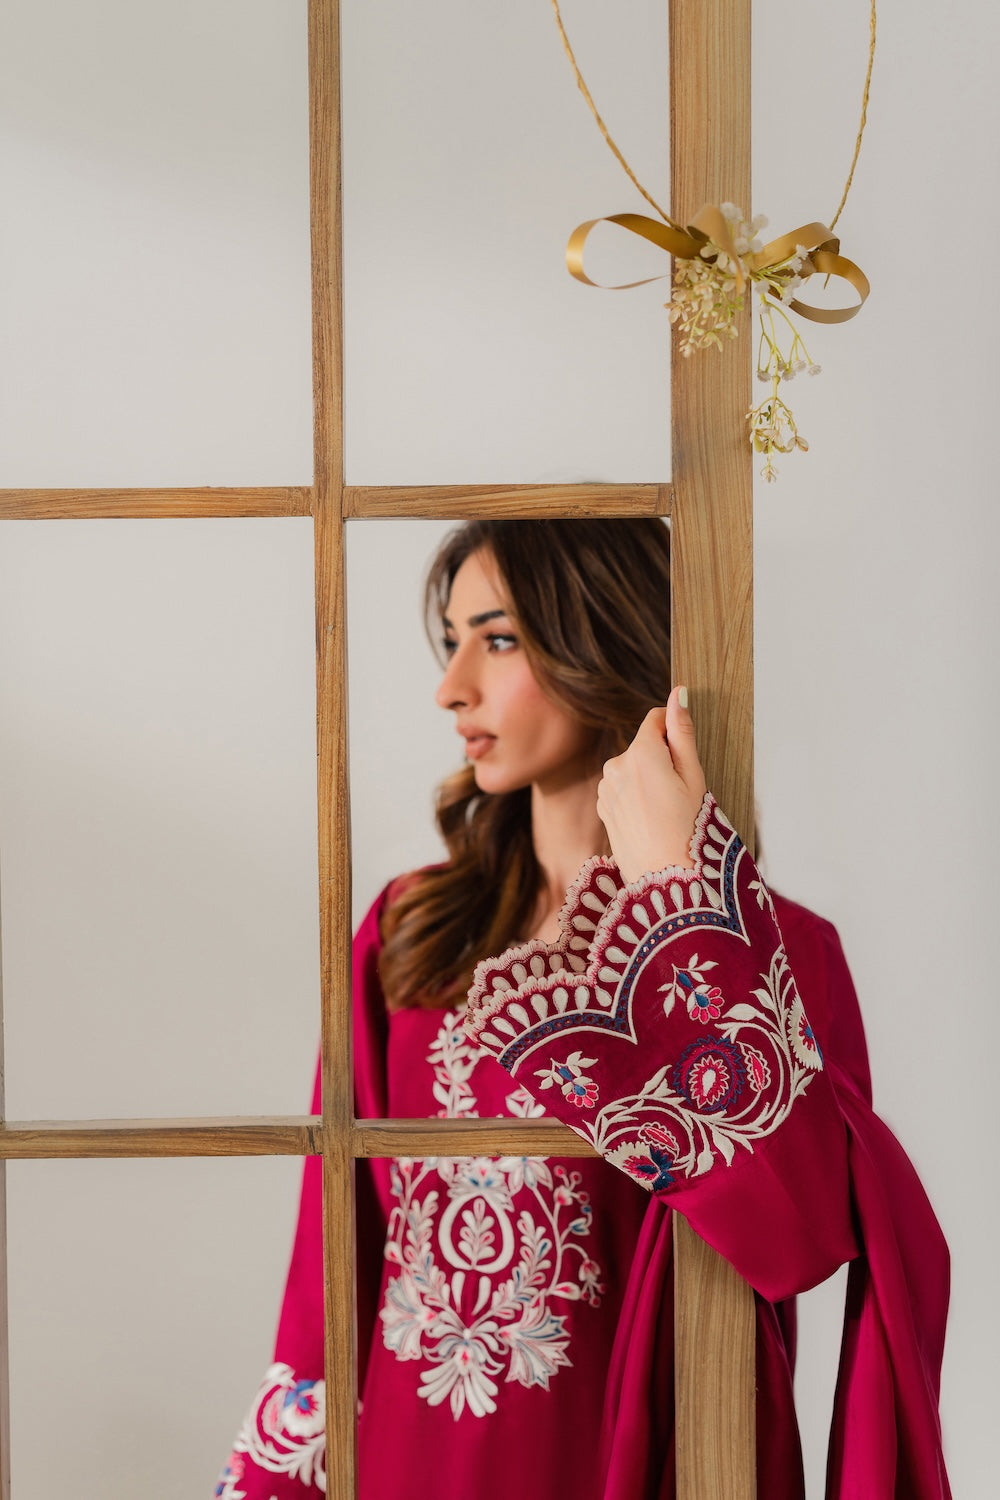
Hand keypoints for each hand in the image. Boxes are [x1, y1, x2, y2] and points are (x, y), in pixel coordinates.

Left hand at [596, 686, 707, 881]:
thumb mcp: (694, 776)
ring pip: (632, 767)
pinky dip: (636, 796)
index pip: (654, 719)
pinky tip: (650, 819)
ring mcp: (606, 787)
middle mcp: (616, 766)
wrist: (665, 879)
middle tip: (680, 792)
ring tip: (665, 810)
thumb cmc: (687, 830)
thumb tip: (679, 693)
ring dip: (647, 778)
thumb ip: (682, 731)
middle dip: (661, 759)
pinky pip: (622, 788)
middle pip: (643, 745)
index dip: (673, 731)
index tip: (684, 755)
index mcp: (640, 753)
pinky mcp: (603, 806)